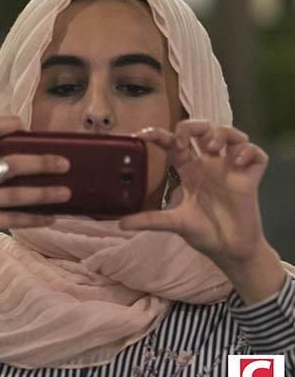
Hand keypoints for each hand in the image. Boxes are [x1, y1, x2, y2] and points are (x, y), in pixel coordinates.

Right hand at [0, 116, 70, 286]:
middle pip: (10, 165)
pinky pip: (13, 220)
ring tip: (66, 193)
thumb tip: (31, 160)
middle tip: (65, 164)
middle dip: (41, 163)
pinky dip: (35, 218)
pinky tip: (51, 217)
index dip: (7, 124)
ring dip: (44, 194)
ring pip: (15, 195)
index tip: (26, 126)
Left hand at [121, 121, 285, 302]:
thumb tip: (120, 224)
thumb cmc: (204, 233)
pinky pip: (256, 153)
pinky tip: (237, 163)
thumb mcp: (175, 223)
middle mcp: (208, 165)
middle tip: (184, 141)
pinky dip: (247, 151)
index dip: (157, 134)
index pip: (171, 143)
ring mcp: (230, 169)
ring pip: (229, 134)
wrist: (230, 250)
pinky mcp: (250, 177)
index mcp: (188, 170)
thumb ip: (150, 220)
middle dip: (192, 126)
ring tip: (212, 149)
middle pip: (202, 129)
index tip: (142, 134)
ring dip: (220, 134)